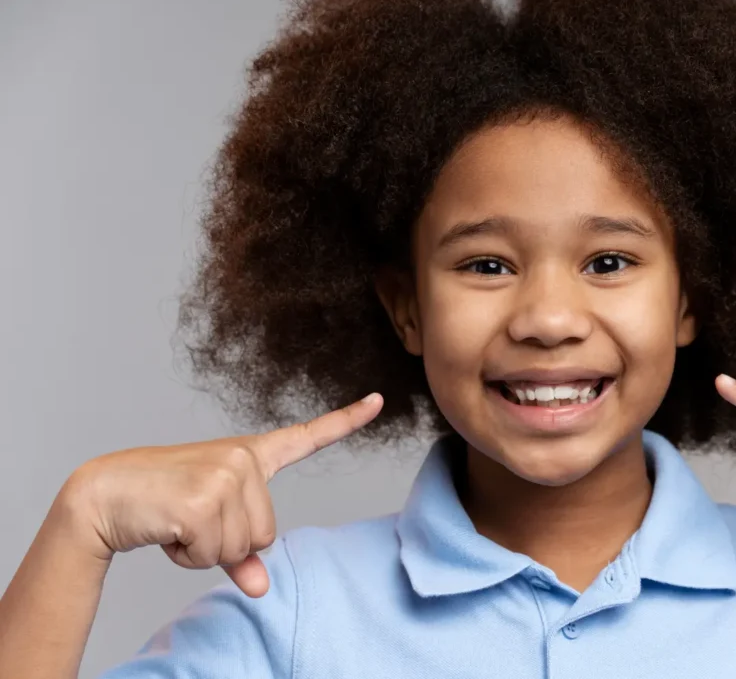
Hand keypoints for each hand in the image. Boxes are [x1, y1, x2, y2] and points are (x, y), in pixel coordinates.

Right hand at [58, 393, 383, 596]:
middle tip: (190, 519)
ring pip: (243, 547)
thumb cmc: (161, 505)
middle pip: (266, 533)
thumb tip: (263, 588)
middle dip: (227, 543)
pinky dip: (189, 555)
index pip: (307, 437)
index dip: (347, 421)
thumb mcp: (210, 524)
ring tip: (178, 521)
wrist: (104, 495)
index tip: (379, 401)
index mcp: (250, 456)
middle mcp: (243, 459)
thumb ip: (243, 553)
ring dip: (206, 549)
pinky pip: (215, 554)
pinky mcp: (204, 499)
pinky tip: (169, 528)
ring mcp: (226, 475)